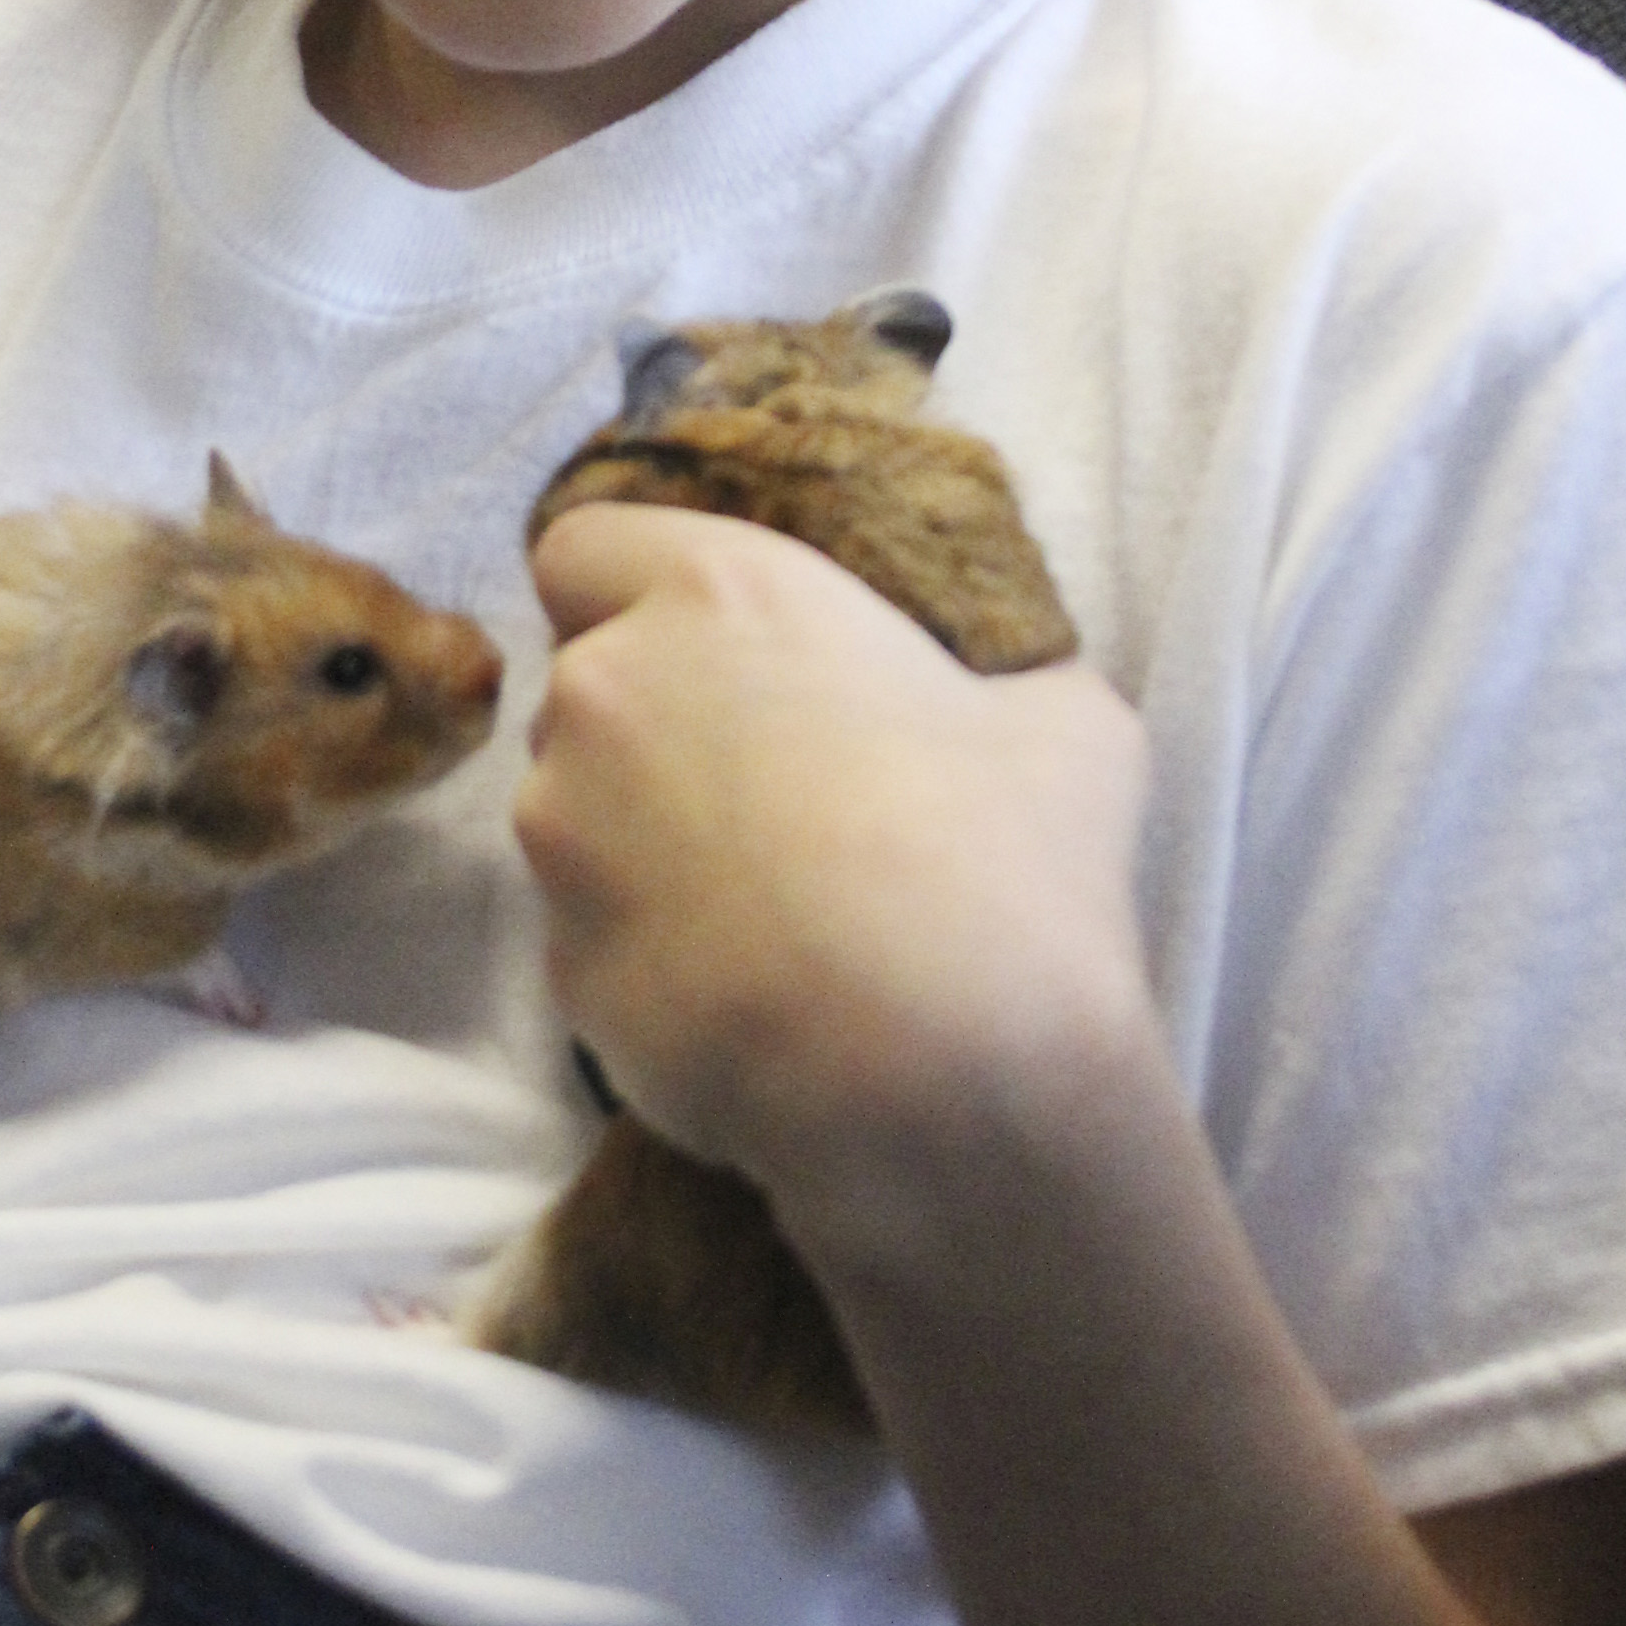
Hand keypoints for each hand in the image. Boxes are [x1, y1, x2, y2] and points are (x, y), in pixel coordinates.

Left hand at [516, 502, 1151, 1236]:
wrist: (938, 1078)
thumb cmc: (1008, 865)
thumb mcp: (1066, 720)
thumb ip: (989, 678)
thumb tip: (992, 700)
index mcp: (718, 594)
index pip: (585, 547)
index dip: (631, 590)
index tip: (707, 644)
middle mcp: (608, 693)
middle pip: (589, 685)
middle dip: (652, 724)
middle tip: (767, 788)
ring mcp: (565, 835)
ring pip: (574, 812)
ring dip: (641, 840)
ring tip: (763, 910)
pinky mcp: (559, 967)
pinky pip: (591, 934)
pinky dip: (647, 951)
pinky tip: (746, 994)